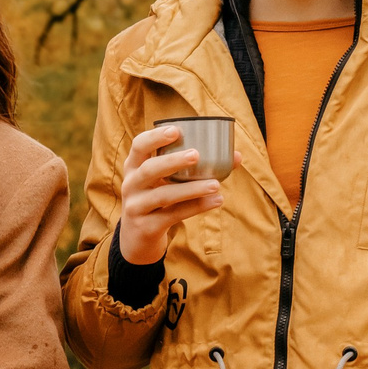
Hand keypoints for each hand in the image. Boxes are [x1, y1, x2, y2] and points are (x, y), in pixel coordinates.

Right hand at [113, 123, 231, 266]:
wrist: (138, 238)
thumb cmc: (158, 200)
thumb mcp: (166, 182)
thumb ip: (194, 168)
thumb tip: (236, 157)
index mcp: (134, 167)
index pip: (139, 146)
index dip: (155, 137)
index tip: (176, 130)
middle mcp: (131, 185)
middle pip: (148, 170)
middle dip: (172, 161)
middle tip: (196, 155)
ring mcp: (136, 207)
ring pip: (163, 195)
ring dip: (191, 189)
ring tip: (215, 184)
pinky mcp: (147, 227)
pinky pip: (173, 215)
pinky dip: (196, 207)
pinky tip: (216, 201)